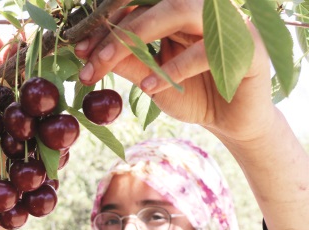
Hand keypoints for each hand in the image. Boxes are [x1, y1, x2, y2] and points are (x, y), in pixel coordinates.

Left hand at [74, 0, 274, 141]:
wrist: (232, 121)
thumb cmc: (192, 94)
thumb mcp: (150, 79)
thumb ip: (125, 62)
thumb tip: (86, 53)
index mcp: (178, 12)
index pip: (138, 5)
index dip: (106, 24)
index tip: (78, 49)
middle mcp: (201, 9)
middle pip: (152, 4)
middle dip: (115, 31)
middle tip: (89, 59)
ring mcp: (226, 23)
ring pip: (178, 11)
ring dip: (138, 36)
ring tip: (109, 63)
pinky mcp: (248, 47)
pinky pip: (205, 49)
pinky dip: (173, 67)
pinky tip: (149, 87)